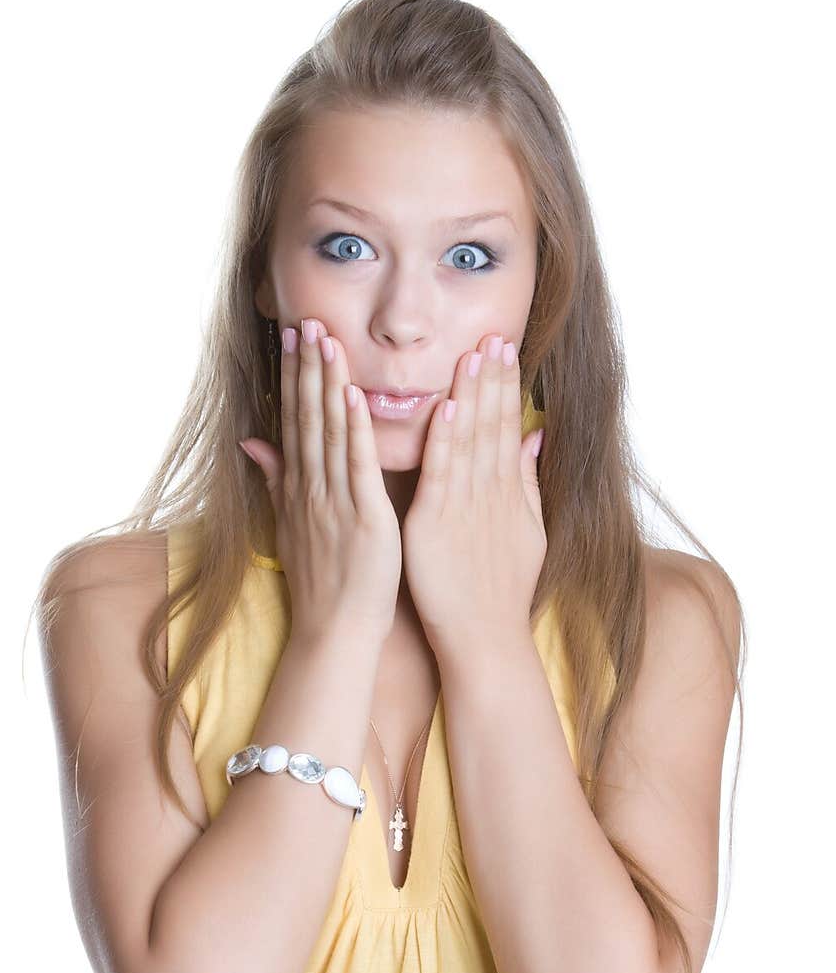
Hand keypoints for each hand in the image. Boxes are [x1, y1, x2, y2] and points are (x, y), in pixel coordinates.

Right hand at [239, 318, 402, 644]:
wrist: (334, 631)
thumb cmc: (322, 583)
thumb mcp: (290, 526)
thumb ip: (274, 480)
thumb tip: (251, 441)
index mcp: (298, 489)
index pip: (294, 421)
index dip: (293, 377)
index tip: (292, 336)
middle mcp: (310, 489)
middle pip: (307, 417)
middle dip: (306, 366)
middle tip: (305, 319)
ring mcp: (333, 502)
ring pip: (329, 432)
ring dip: (326, 383)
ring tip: (325, 338)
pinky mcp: (362, 518)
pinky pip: (356, 466)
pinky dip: (353, 429)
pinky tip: (352, 393)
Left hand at [402, 333, 546, 650]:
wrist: (484, 639)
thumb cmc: (498, 590)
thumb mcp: (525, 530)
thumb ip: (527, 481)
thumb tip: (536, 436)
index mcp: (503, 492)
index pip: (505, 427)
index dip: (504, 386)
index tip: (503, 346)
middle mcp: (488, 494)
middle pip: (492, 425)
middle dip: (492, 378)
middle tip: (494, 333)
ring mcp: (464, 508)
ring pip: (468, 441)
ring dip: (469, 396)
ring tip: (472, 354)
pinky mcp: (435, 526)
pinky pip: (440, 477)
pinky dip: (442, 442)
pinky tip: (443, 408)